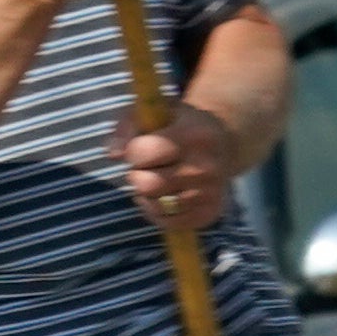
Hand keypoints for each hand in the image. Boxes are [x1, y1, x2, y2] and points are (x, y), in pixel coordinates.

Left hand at [120, 106, 237, 233]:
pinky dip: (158, 212)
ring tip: (156, 179)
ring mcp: (210, 192)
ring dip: (146, 195)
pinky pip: (169, 223)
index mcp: (191, 134)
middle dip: (137, 175)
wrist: (223, 140)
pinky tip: (163, 196)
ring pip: (156, 207)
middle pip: (147, 185)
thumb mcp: (152, 113)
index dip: (133, 151)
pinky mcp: (210, 213)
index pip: (143, 153)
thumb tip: (113, 155)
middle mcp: (204, 166)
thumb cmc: (177, 124)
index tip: (140, 147)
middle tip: (146, 167)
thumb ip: (126, 128)